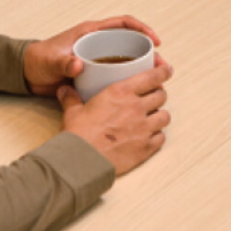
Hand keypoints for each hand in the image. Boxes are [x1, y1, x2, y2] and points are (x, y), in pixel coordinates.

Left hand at [22, 15, 160, 96]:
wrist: (27, 75)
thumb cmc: (38, 60)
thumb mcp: (50, 61)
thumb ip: (63, 63)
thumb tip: (78, 66)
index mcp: (91, 32)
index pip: (123, 24)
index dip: (141, 29)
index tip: (155, 40)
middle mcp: (98, 43)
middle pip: (130, 44)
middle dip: (149, 54)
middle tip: (162, 68)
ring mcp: (98, 59)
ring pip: (127, 61)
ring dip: (143, 70)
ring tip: (157, 83)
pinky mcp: (96, 73)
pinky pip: (117, 75)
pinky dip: (129, 82)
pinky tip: (138, 93)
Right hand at [58, 57, 172, 175]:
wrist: (84, 160)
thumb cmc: (78, 134)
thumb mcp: (73, 112)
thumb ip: (71, 98)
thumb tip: (64, 90)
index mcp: (120, 92)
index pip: (151, 77)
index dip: (162, 72)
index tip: (167, 70)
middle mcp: (136, 107)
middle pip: (161, 95)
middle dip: (158, 95)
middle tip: (152, 98)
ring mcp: (144, 128)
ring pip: (165, 116)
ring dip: (159, 115)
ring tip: (151, 118)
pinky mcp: (146, 147)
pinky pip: (161, 138)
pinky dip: (157, 136)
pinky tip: (149, 137)